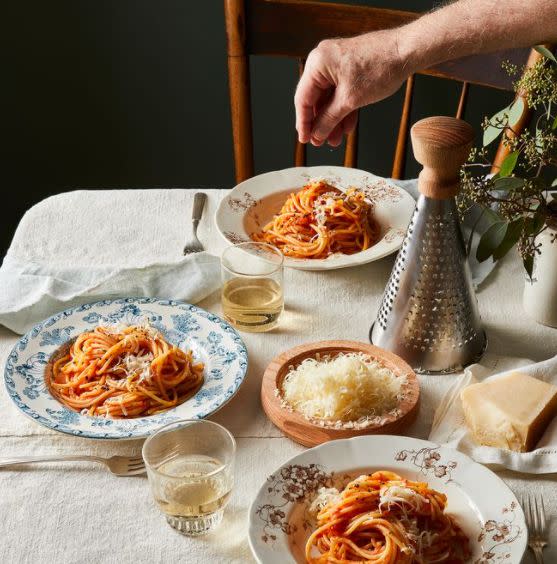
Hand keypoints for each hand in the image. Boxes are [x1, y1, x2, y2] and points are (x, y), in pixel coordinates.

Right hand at [294, 29, 410, 146]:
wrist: (407, 51)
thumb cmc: (380, 67)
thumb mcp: (350, 100)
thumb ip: (329, 119)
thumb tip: (316, 134)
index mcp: (318, 63)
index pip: (303, 99)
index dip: (304, 123)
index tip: (305, 140)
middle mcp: (324, 61)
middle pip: (316, 99)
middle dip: (321, 123)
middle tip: (320, 142)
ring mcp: (337, 64)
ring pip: (329, 99)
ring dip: (333, 120)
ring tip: (336, 139)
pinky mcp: (349, 69)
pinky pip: (341, 93)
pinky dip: (343, 110)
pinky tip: (347, 126)